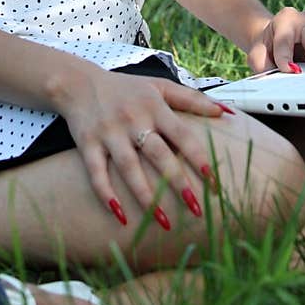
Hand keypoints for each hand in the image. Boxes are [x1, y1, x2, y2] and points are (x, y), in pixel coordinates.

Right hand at [57, 68, 226, 227]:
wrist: (78, 82)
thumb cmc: (127, 88)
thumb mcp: (160, 86)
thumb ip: (193, 99)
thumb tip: (226, 111)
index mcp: (155, 107)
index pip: (182, 135)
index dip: (198, 158)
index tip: (214, 182)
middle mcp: (133, 120)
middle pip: (158, 154)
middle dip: (177, 183)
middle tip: (197, 210)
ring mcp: (109, 132)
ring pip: (129, 167)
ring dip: (146, 196)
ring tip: (164, 223)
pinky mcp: (87, 143)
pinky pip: (96, 172)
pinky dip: (106, 194)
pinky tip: (120, 216)